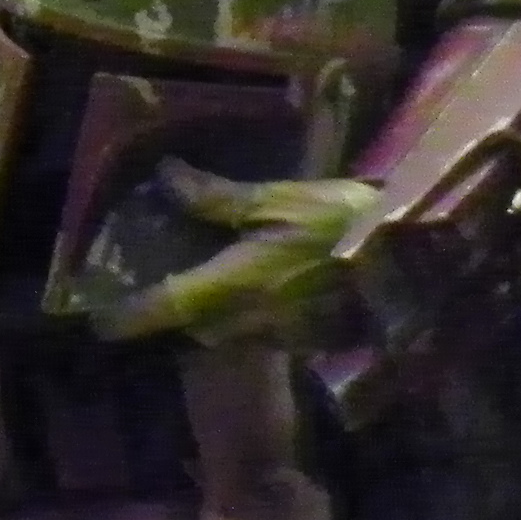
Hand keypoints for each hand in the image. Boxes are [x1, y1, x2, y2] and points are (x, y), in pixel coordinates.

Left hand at [89, 166, 382, 347]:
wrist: (422, 262)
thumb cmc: (344, 224)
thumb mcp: (277, 199)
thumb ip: (216, 198)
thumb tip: (165, 178)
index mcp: (230, 288)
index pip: (162, 310)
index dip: (126, 317)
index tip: (98, 320)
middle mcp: (247, 323)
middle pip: (191, 329)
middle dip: (171, 315)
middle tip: (154, 288)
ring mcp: (282, 337)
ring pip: (227, 334)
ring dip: (211, 316)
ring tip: (203, 283)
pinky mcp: (313, 341)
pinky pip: (263, 334)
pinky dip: (249, 316)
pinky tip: (257, 288)